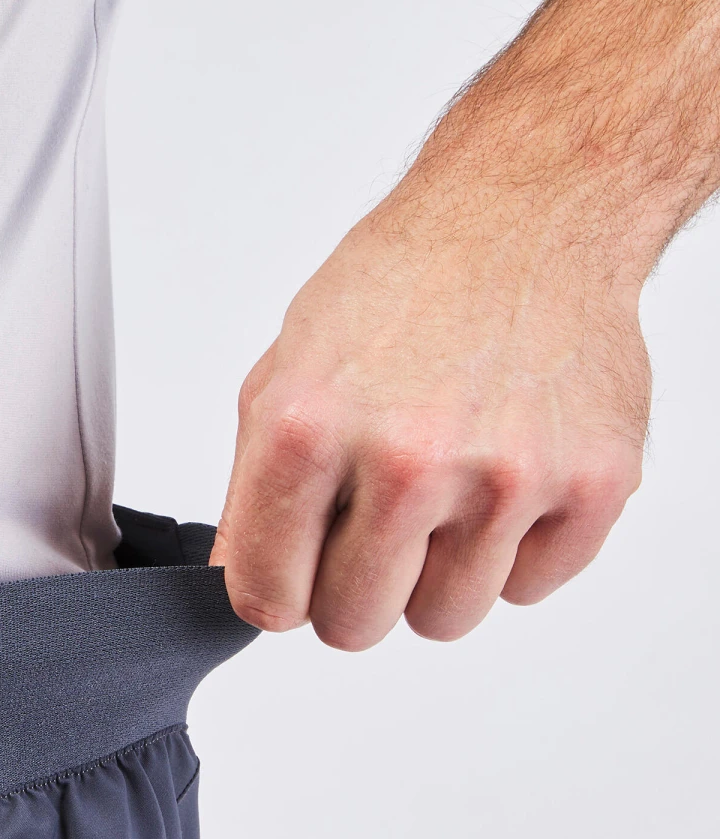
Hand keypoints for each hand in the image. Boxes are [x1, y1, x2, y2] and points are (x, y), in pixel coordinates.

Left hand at [210, 196, 648, 649]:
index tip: (294, 574)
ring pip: (443, 620)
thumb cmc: (400, 289)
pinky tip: (503, 479)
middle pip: (354, 625)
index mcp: (307, 431)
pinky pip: (529, 589)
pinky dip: (514, 553)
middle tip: (372, 527)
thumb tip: (243, 585)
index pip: (266, 598)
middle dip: (354, 590)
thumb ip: (255, 492)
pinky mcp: (595, 484)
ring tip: (443, 494)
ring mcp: (505, 477)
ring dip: (435, 576)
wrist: (527, 213)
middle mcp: (406, 459)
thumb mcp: (284, 376)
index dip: (277, 592)